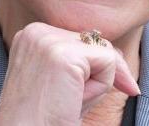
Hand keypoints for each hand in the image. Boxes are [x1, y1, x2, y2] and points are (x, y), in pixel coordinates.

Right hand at [0, 22, 139, 125]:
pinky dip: (102, 87)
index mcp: (32, 35)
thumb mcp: (61, 83)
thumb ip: (80, 61)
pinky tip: (74, 101)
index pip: (79, 39)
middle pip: (93, 42)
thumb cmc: (41, 119)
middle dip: (96, 73)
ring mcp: (47, 40)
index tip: (89, 88)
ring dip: (97, 83)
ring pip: (103, 51)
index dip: (92, 66)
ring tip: (67, 102)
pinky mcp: (64, 55)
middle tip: (72, 102)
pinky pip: (109, 62)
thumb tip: (116, 54)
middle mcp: (36, 31)